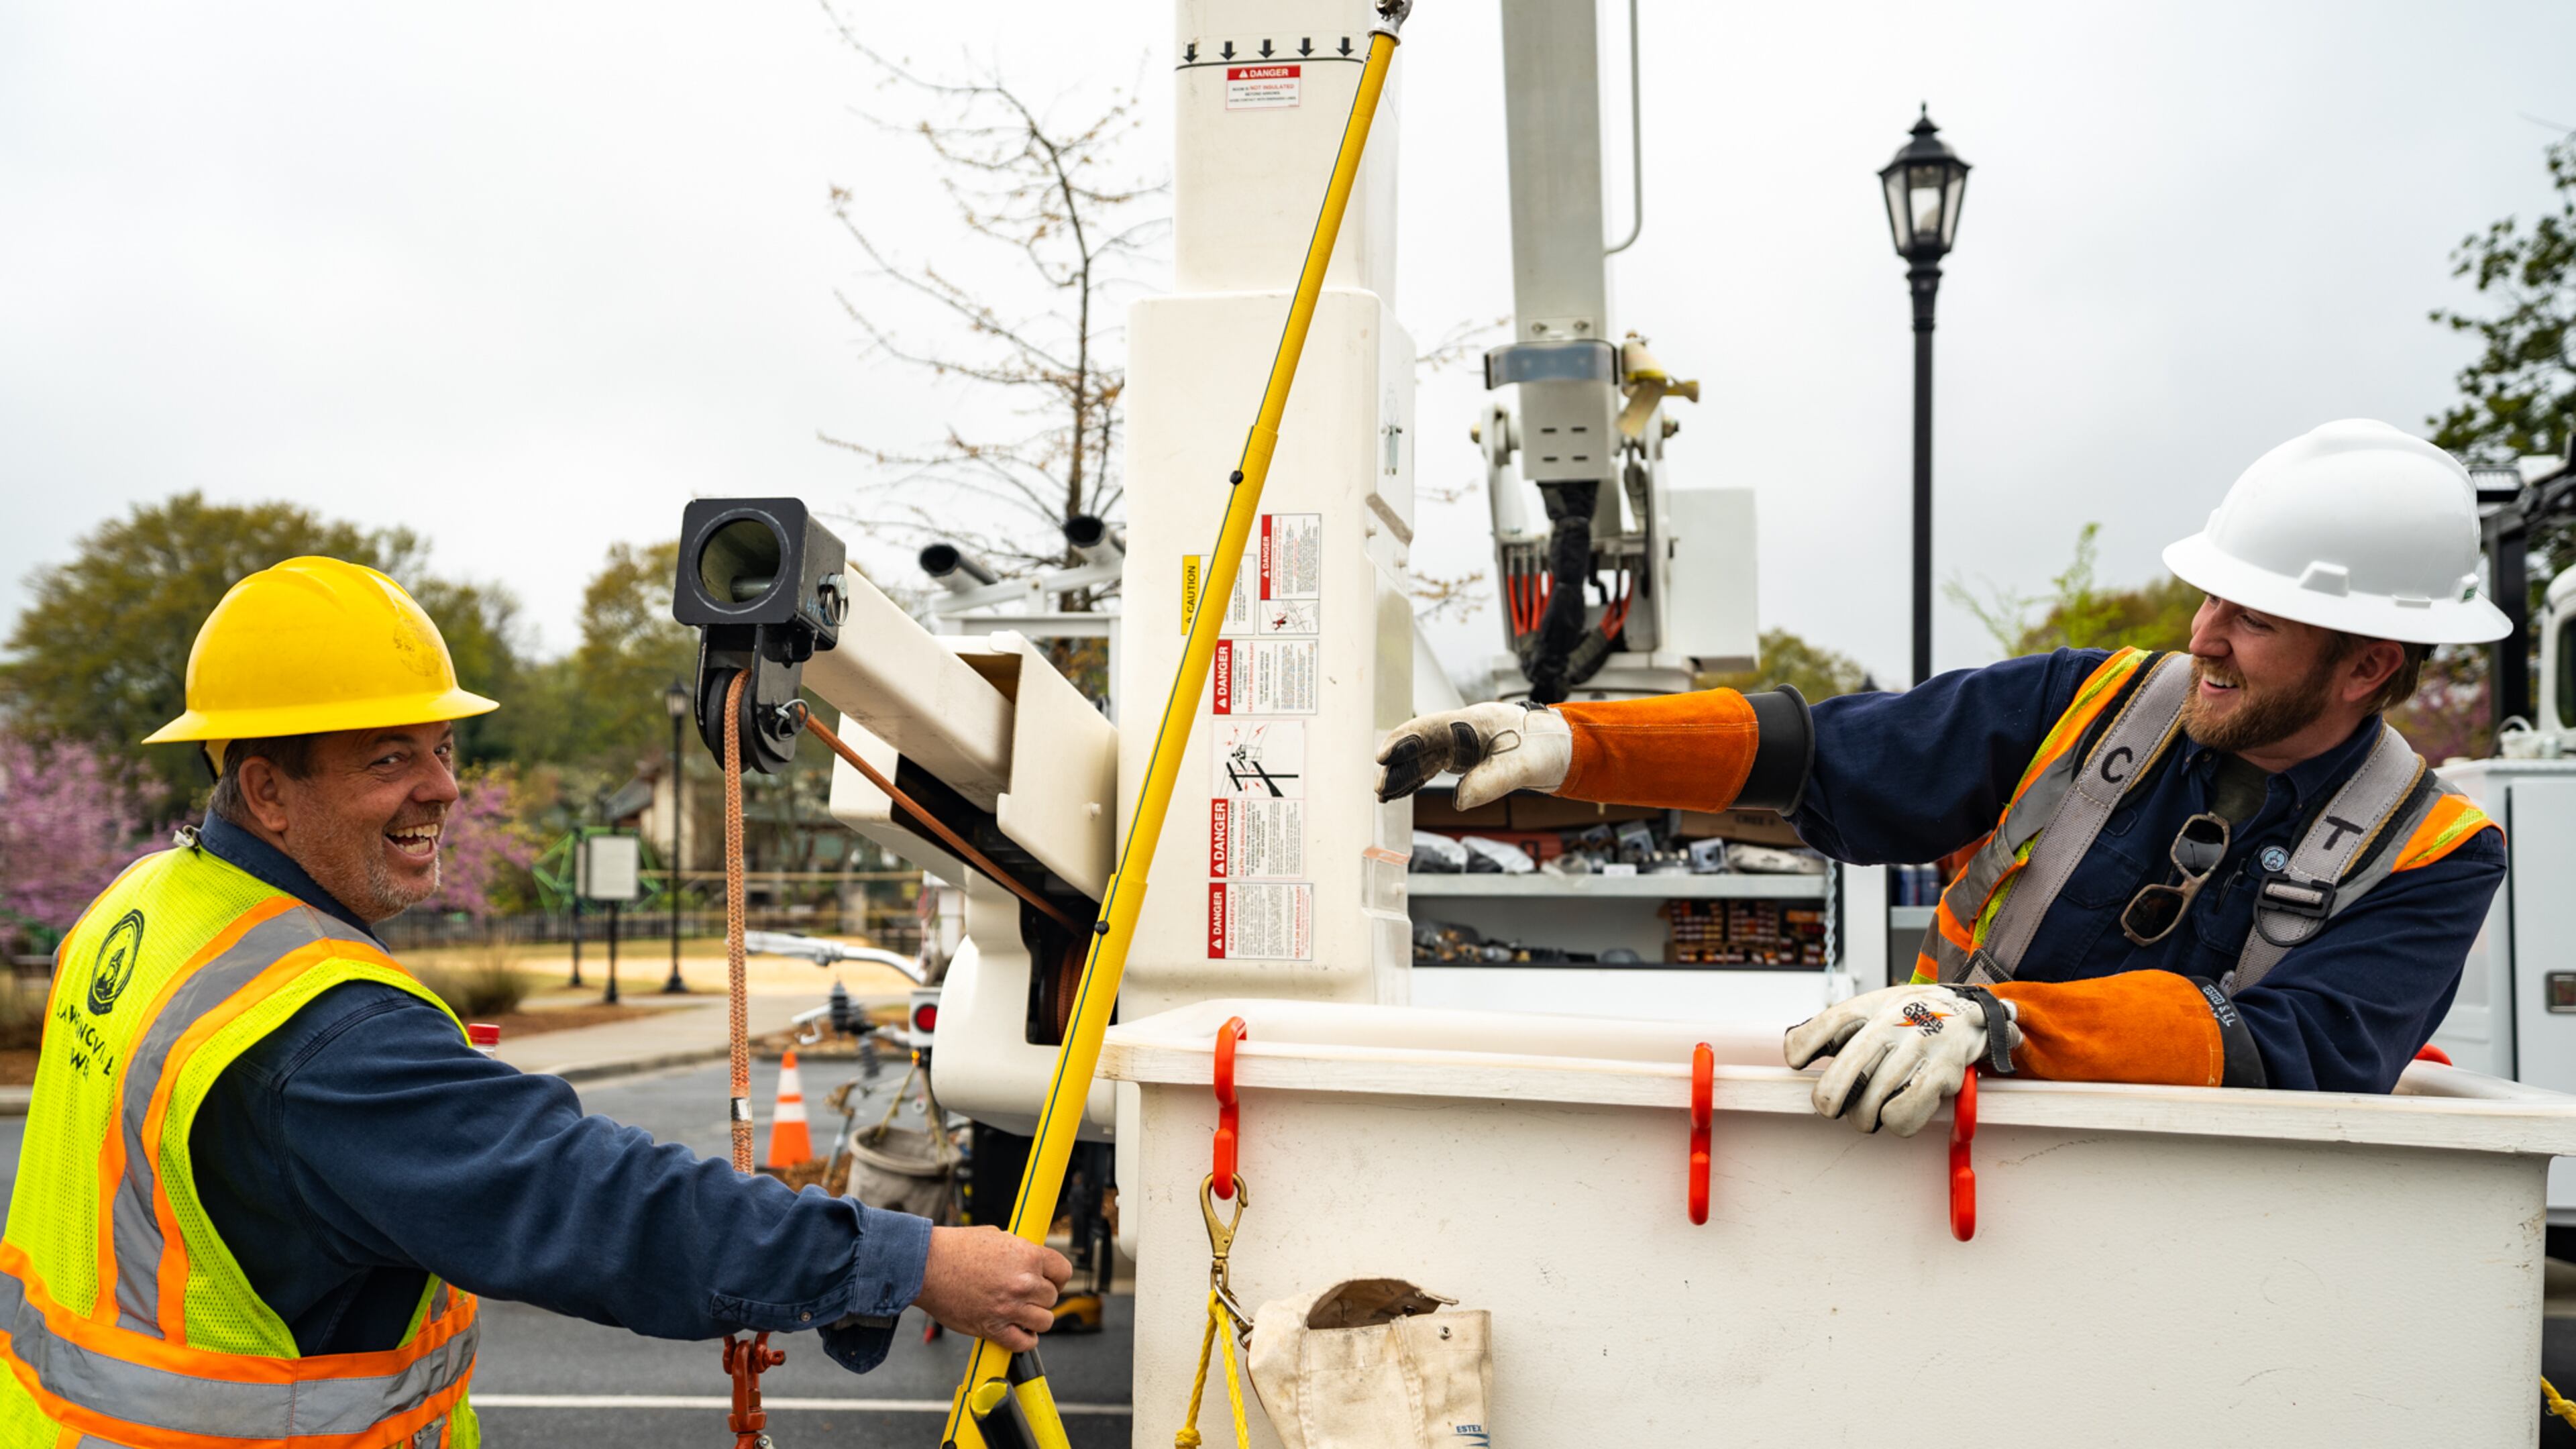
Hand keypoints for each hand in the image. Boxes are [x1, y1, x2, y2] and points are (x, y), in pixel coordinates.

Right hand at [911, 1226, 1071, 1351]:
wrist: (925, 1266)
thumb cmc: (955, 1248)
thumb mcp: (996, 1237)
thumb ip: (1019, 1252)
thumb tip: (1031, 1261)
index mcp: (1028, 1255)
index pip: (1064, 1272)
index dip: (1056, 1278)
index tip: (1048, 1281)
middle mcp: (1023, 1282)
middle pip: (1052, 1298)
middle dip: (1040, 1297)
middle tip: (1024, 1295)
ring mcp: (1009, 1307)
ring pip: (1043, 1321)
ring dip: (1034, 1319)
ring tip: (1020, 1313)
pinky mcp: (993, 1328)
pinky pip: (1024, 1342)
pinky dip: (1024, 1340)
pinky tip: (1017, 1331)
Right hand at [1375, 703, 1571, 808]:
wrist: (1557, 747)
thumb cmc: (1544, 747)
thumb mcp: (1526, 765)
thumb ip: (1494, 780)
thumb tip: (1460, 802)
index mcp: (1473, 722)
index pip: (1429, 728)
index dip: (1404, 741)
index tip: (1382, 756)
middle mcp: (1460, 730)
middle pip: (1419, 745)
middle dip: (1397, 764)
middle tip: (1380, 787)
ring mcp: (1459, 744)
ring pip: (1422, 758)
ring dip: (1402, 774)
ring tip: (1383, 794)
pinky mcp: (1462, 758)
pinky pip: (1431, 768)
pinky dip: (1415, 779)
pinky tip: (1400, 791)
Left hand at [1782, 984, 2018, 1137]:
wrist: (1968, 1013)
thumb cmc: (1908, 1019)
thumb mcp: (1872, 1010)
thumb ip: (1836, 1028)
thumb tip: (1796, 1055)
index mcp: (1872, 1006)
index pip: (1831, 1022)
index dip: (1805, 1045)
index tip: (1796, 1063)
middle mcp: (1895, 1022)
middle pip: (1848, 1068)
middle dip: (1830, 1099)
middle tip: (1830, 1108)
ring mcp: (1921, 1046)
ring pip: (1873, 1100)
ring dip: (1864, 1117)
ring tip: (1868, 1114)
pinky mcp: (1944, 1073)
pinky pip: (1904, 1113)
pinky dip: (1893, 1122)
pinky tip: (1895, 1113)